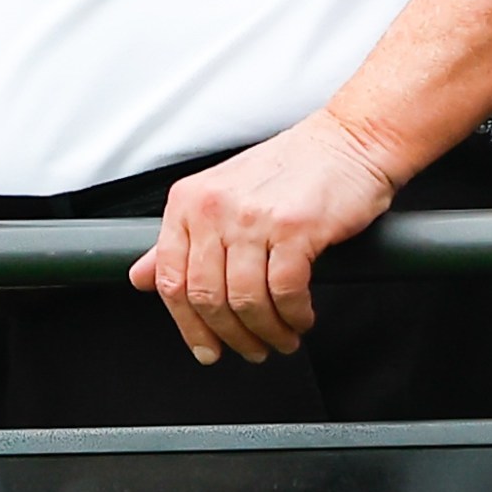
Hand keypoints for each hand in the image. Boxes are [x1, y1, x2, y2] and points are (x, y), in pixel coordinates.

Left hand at [127, 111, 396, 364]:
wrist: (349, 141)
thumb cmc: (290, 170)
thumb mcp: (220, 197)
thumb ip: (178, 240)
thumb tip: (142, 277)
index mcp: (188, 201)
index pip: (170, 279)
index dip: (188, 325)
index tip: (205, 349)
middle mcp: (214, 208)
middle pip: (206, 297)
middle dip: (231, 336)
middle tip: (252, 349)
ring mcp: (253, 217)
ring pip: (245, 301)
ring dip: (267, 332)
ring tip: (283, 337)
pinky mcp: (295, 227)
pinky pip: (286, 292)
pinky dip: (294, 316)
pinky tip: (302, 318)